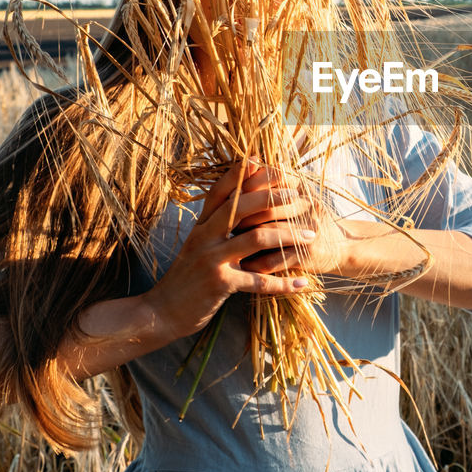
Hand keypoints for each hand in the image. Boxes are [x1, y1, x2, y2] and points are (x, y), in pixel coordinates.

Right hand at [140, 160, 313, 340]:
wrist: (160, 313)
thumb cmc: (186, 278)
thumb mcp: (197, 246)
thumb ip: (215, 225)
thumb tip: (238, 204)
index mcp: (201, 226)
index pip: (220, 191)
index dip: (240, 173)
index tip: (261, 159)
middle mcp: (204, 237)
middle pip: (241, 206)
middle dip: (272, 197)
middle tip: (298, 193)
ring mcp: (212, 259)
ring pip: (256, 239)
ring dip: (288, 236)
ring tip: (311, 235)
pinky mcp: (220, 284)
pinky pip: (259, 280)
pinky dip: (284, 283)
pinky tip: (303, 283)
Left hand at [234, 163, 351, 277]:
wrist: (344, 247)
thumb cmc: (312, 219)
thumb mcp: (300, 195)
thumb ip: (276, 181)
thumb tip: (249, 162)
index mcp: (302, 187)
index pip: (272, 180)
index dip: (248, 187)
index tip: (228, 196)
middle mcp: (307, 205)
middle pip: (267, 206)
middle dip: (242, 216)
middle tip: (221, 224)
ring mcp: (308, 230)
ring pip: (268, 233)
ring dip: (245, 241)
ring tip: (227, 245)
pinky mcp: (307, 255)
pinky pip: (274, 260)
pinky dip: (256, 264)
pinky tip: (242, 265)